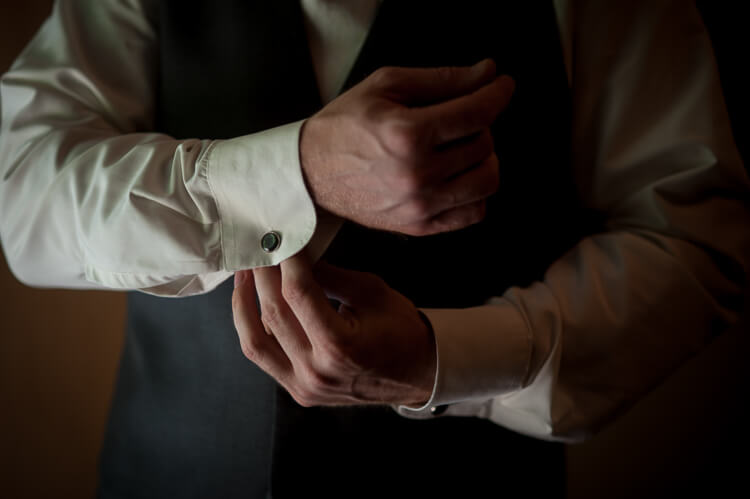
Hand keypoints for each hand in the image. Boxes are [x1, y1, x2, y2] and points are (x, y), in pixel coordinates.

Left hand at [232, 255, 435, 406]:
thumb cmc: (400, 330)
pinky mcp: (297, 391)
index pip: (299, 294)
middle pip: (273, 313)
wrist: (416, 374)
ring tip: (244, 274)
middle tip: (259, 248)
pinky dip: (252, 328)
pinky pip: (264, 357)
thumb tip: (293, 253)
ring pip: (254, 341)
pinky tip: (252, 304)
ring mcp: (304, 386)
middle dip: (262, 274)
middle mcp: (317, 371)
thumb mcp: (372, 291)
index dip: (285, 261)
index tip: (280, 238)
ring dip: (243, 304)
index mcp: (341, 346)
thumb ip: (330, 275)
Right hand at [300, 58, 514, 235]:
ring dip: (483, 159)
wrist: (311, 173)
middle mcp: (417, 173)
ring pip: (487, 180)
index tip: (502, 85)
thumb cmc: (346, 124)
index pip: (477, 113)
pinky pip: (473, 213)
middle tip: (458, 117)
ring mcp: (419, 206)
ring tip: (461, 148)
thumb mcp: (386, 85)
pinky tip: (456, 177)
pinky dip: (474, 193)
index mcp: (407, 133)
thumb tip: (488, 72)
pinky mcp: (419, 227)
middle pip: (483, 144)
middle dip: (479, 124)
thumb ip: (441, 79)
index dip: (497, 93)